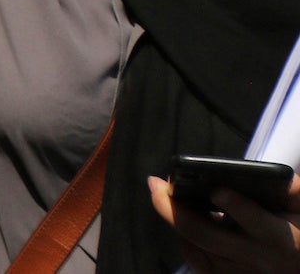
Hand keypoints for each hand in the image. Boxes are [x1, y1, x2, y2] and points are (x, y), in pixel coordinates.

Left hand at [151, 173, 299, 272]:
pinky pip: (196, 261)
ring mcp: (239, 272)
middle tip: (156, 184)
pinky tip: (181, 220)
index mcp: (279, 237)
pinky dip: (184, 238)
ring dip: (175, 219)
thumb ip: (291, 189)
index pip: (254, 222)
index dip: (236, 205)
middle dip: (174, 208)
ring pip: (195, 247)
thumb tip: (274, 177)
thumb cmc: (299, 230)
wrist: (299, 264)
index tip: (217, 188)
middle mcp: (255, 258)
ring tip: (163, 196)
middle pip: (205, 234)